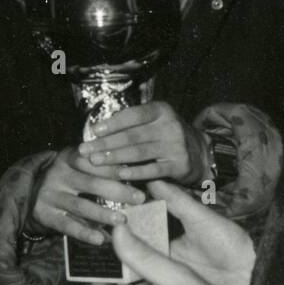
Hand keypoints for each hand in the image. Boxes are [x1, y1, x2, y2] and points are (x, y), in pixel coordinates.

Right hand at [29, 145, 146, 244]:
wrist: (29, 191)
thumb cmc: (68, 176)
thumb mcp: (79, 164)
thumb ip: (101, 166)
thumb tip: (137, 173)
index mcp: (69, 156)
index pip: (94, 160)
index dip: (115, 167)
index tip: (135, 173)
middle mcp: (58, 174)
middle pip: (91, 182)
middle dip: (117, 191)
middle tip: (140, 198)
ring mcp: (49, 195)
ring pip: (80, 206)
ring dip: (103, 214)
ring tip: (122, 220)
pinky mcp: (45, 215)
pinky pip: (67, 225)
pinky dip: (85, 233)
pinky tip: (101, 239)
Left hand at [79, 102, 210, 185]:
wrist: (198, 151)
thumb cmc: (165, 135)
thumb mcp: (154, 121)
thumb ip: (132, 123)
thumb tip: (98, 130)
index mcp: (161, 110)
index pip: (134, 115)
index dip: (112, 122)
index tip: (93, 130)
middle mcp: (170, 125)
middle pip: (132, 135)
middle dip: (106, 143)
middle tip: (85, 150)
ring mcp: (176, 146)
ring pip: (139, 153)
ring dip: (114, 157)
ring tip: (95, 161)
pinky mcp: (179, 164)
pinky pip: (152, 169)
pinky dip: (134, 172)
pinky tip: (119, 174)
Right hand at [84, 180, 254, 284]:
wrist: (253, 274)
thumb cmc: (231, 243)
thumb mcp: (202, 219)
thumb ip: (178, 201)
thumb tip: (153, 179)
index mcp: (166, 240)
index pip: (133, 237)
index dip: (113, 237)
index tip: (94, 230)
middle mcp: (162, 261)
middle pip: (126, 264)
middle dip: (104, 267)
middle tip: (83, 267)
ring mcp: (166, 283)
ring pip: (131, 284)